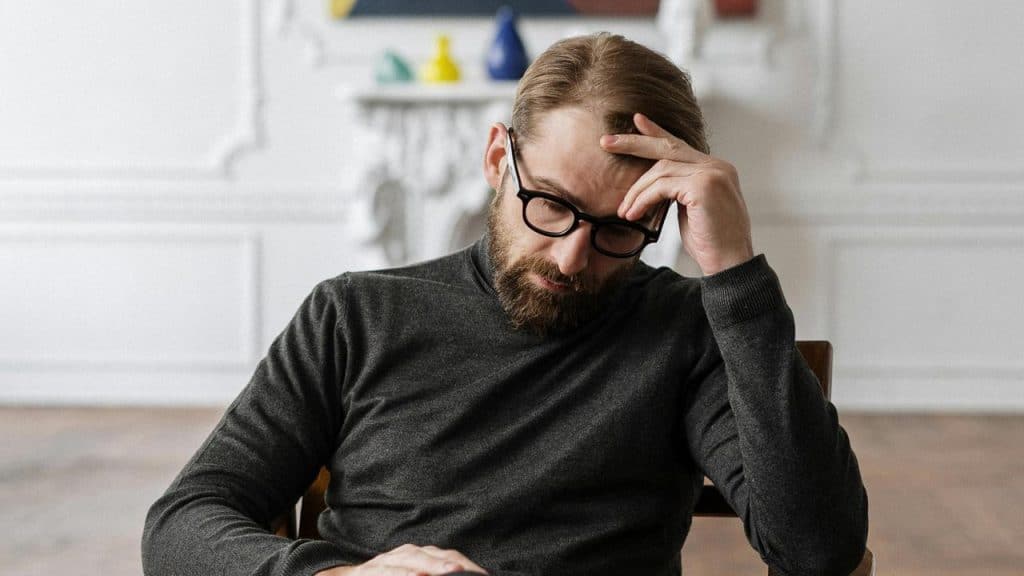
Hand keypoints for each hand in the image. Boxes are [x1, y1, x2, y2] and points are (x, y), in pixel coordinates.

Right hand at [315, 543, 488, 575]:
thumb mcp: (411, 574)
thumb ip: (432, 573)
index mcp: (420, 556)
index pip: (448, 557)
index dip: (467, 565)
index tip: (484, 575)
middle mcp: (406, 555)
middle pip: (435, 555)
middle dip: (455, 563)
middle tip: (474, 574)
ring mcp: (387, 562)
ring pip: (413, 560)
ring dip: (432, 566)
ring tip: (450, 571)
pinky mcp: (369, 573)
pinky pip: (388, 572)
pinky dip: (402, 574)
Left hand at [601, 112, 753, 275]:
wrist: (731, 265)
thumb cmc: (711, 244)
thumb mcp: (691, 211)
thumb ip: (678, 192)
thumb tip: (654, 188)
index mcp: (716, 169)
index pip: (681, 145)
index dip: (657, 133)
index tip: (637, 122)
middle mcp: (717, 166)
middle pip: (669, 147)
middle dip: (634, 142)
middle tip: (606, 141)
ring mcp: (713, 173)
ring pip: (661, 169)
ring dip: (637, 190)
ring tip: (624, 210)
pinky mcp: (703, 186)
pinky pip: (662, 186)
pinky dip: (643, 199)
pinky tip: (634, 213)